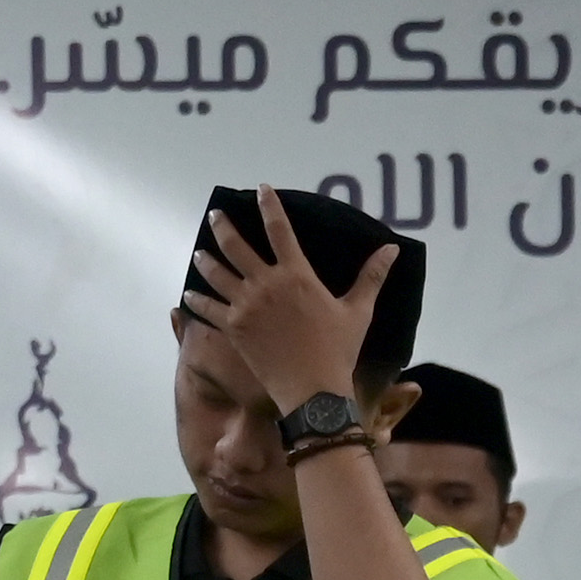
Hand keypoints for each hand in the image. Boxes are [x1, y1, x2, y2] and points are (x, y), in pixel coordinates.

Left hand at [181, 188, 386, 415]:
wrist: (313, 390)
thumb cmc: (338, 350)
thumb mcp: (359, 312)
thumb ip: (372, 277)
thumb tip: (392, 249)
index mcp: (296, 275)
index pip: (280, 230)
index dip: (269, 206)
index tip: (261, 189)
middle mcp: (266, 284)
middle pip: (236, 246)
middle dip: (223, 227)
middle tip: (215, 216)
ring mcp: (245, 305)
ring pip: (217, 274)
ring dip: (206, 261)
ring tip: (199, 253)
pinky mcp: (233, 328)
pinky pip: (209, 308)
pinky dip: (197, 300)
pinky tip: (188, 294)